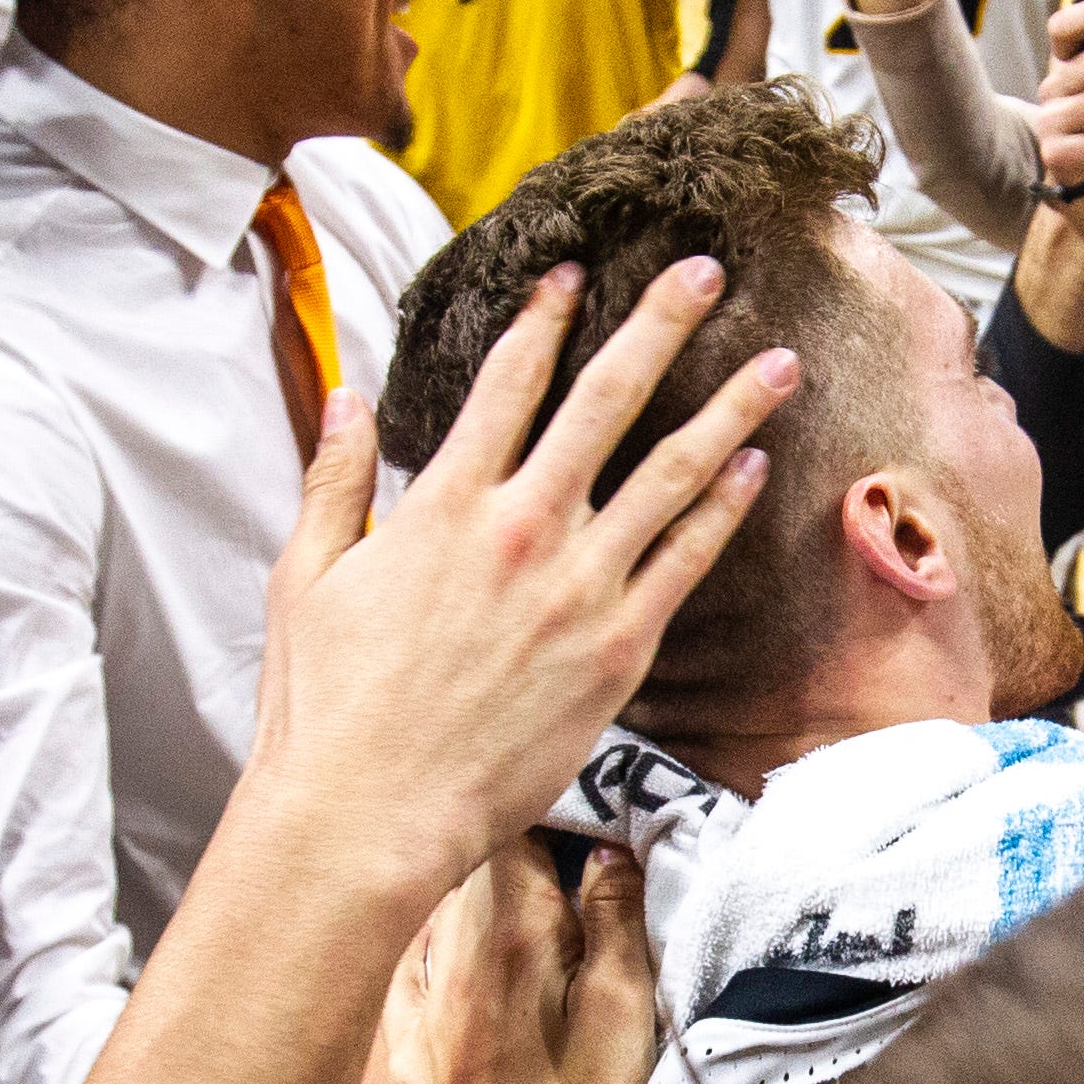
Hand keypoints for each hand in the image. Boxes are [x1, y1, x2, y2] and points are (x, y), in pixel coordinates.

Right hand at [241, 260, 792, 901]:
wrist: (369, 814)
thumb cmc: (328, 707)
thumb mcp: (304, 578)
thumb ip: (332, 480)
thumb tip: (344, 397)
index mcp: (442, 502)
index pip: (506, 380)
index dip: (545, 316)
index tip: (574, 269)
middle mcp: (521, 526)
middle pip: (608, 397)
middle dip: (661, 323)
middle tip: (706, 270)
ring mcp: (578, 585)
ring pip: (672, 471)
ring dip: (731, 407)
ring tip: (779, 362)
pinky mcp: (617, 647)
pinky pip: (685, 559)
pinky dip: (723, 507)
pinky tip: (755, 466)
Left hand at [387, 836, 657, 1083]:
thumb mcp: (625, 1015)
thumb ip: (616, 920)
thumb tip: (608, 847)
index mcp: (510, 929)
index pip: (513, 819)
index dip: (549, 804)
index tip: (586, 814)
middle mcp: (446, 946)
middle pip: (464, 853)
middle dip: (505, 834)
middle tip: (558, 847)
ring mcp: (414, 992)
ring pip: (433, 901)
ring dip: (469, 885)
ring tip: (519, 899)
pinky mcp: (401, 1038)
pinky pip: (410, 958)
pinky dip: (436, 939)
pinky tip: (463, 953)